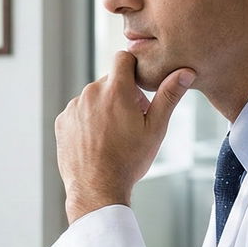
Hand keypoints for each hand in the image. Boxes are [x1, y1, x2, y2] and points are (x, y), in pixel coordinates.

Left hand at [56, 51, 193, 222]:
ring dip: (104, 108)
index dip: (134, 69)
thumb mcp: (155, 128)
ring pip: (93, 97)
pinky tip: (97, 141)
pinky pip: (78, 112)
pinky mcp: (62, 121)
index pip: (123, 57)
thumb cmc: (129, 161)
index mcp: (115, 90)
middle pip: (110, 81)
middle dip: (122, 94)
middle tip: (132, 121)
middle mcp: (90, 93)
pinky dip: (87, 121)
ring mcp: (73, 107)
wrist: (97, 189)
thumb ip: (169, 96)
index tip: (140, 89)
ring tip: (114, 135)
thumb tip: (185, 72)